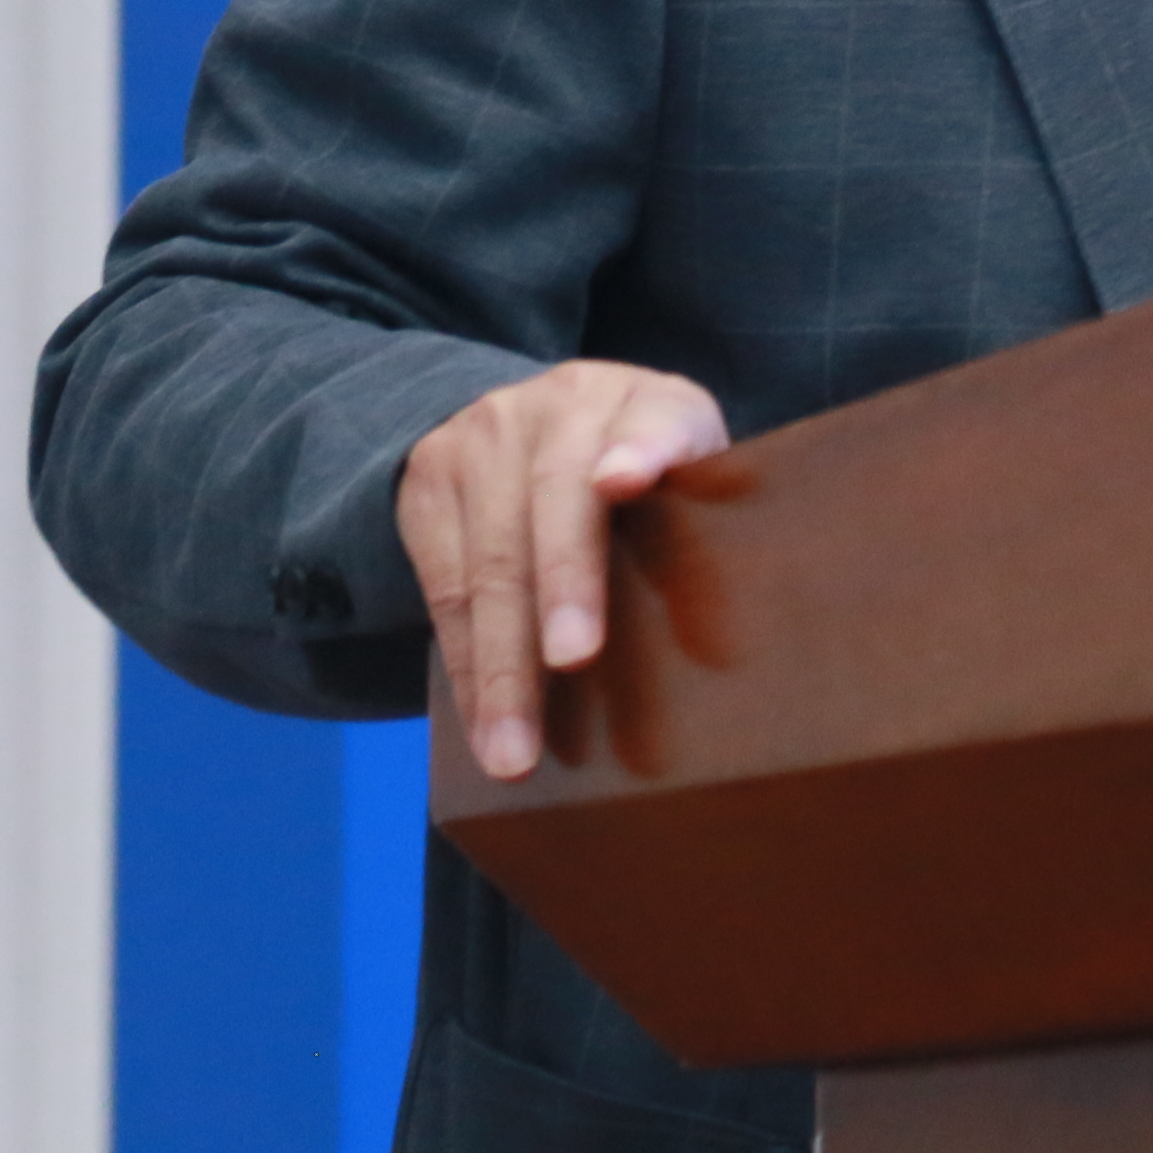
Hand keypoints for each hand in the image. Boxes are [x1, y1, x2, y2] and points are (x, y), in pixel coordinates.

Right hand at [395, 360, 727, 784]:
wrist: (526, 418)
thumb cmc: (637, 475)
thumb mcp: (683, 472)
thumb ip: (704, 524)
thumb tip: (722, 649)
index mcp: (647, 402)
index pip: (656, 418)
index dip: (643, 449)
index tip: (624, 481)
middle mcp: (562, 406)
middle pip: (558, 498)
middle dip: (563, 583)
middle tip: (573, 660)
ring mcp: (486, 437)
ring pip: (489, 557)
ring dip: (501, 664)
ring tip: (514, 750)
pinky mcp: (430, 480)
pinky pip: (443, 587)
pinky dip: (466, 668)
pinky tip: (482, 726)